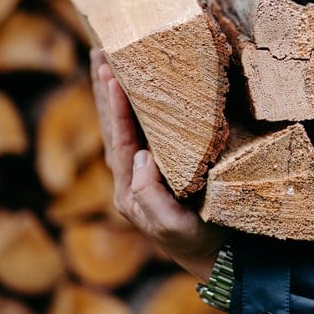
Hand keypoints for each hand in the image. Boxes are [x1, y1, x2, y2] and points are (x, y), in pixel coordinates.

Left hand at [90, 49, 226, 282]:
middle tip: (99, 54)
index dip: (117, 109)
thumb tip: (141, 157)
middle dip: (104, 91)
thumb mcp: (174, 225)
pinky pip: (133, 134)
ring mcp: (138, 177)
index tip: (114, 78)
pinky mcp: (152, 173)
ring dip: (111, 95)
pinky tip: (129, 92)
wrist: (213, 259)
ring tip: (104, 62)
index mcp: (130, 192)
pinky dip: (127, 110)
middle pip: (110, 129)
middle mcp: (128, 183)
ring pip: (118, 128)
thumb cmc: (198, 241)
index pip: (120, 142)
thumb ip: (153, 196)